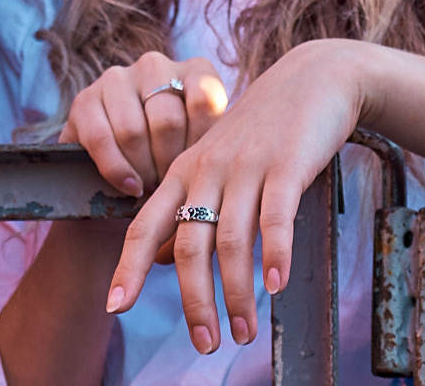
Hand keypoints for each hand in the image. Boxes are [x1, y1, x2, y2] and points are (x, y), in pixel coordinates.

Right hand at [60, 51, 228, 196]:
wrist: (127, 149)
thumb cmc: (178, 149)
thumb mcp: (202, 140)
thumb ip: (206, 147)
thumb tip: (201, 173)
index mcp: (193, 70)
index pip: (204, 100)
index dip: (199, 144)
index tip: (194, 170)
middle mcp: (155, 65)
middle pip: (167, 121)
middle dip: (168, 164)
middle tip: (169, 185)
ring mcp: (117, 78)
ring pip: (132, 132)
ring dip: (143, 169)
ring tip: (150, 186)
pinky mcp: (85, 98)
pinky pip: (100, 139)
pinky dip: (116, 170)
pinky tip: (130, 185)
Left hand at [106, 39, 362, 353]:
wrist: (310, 79)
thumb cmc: (261, 130)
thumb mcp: (216, 162)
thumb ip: (194, 205)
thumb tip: (170, 261)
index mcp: (183, 172)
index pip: (145, 226)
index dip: (127, 268)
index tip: (114, 307)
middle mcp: (206, 170)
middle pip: (188, 246)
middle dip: (194, 302)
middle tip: (204, 344)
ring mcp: (245, 167)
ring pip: (230, 241)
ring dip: (236, 294)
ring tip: (244, 332)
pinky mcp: (285, 165)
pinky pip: (275, 218)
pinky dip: (274, 255)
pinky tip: (276, 286)